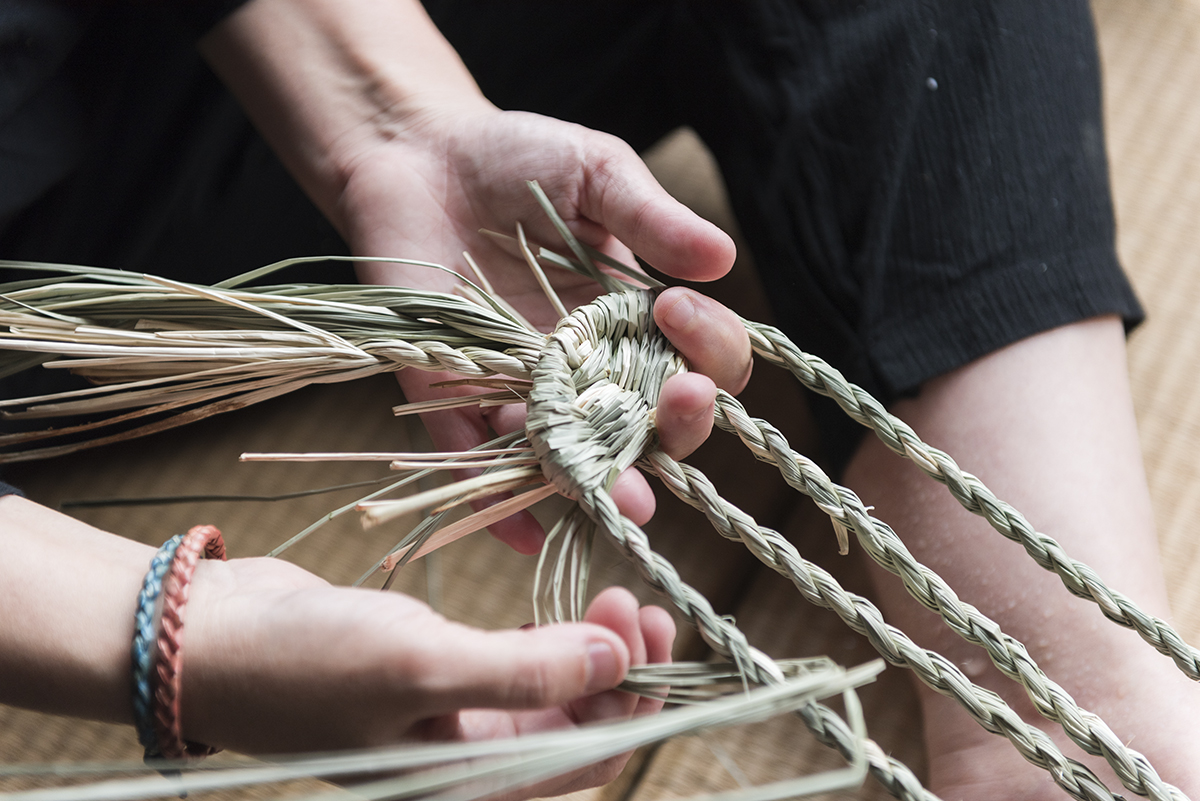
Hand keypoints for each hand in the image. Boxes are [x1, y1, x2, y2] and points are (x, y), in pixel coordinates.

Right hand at [184, 559, 673, 793]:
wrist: (213, 638)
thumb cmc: (306, 664)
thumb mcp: (420, 665)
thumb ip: (524, 669)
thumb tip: (619, 661)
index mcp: (467, 787)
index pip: (585, 758)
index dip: (631, 696)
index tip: (645, 625)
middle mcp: (467, 765)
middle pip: (576, 727)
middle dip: (616, 668)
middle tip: (633, 600)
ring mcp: (450, 721)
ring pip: (549, 695)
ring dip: (586, 651)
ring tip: (611, 594)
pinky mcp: (435, 679)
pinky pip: (512, 668)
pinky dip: (545, 641)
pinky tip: (564, 609)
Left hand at [201, 0, 752, 550]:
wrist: (417, 154)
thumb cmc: (517, 158)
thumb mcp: (596, 174)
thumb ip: (651, 218)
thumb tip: (722, 258)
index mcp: (638, 323)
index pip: (701, 361)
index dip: (710, 350)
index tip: (680, 307)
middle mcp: (593, 370)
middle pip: (654, 427)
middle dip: (679, 426)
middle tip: (681, 398)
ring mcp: (527, 392)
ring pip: (577, 458)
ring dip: (603, 482)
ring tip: (624, 493)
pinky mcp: (455, 399)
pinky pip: (478, 461)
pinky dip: (497, 503)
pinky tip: (522, 534)